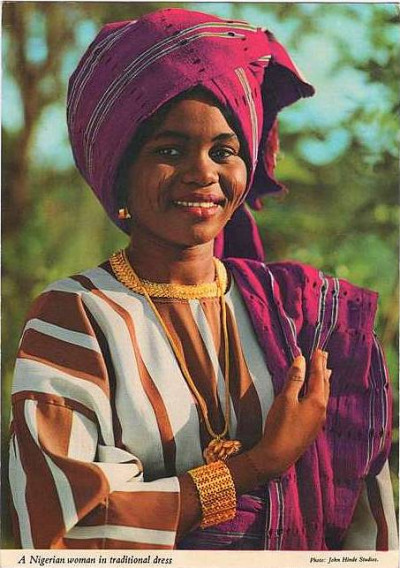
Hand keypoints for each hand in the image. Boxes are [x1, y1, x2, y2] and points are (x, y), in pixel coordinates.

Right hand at [249, 349, 330, 479]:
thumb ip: (295, 379)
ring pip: (323, 395)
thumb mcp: (285, 399)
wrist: (278, 455)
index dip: (317, 362)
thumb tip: (301, 360)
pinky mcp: (312, 427)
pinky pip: (320, 403)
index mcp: (317, 401)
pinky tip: (317, 393)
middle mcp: (321, 409)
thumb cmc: (280, 425)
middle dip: (323, 369)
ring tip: (326, 371)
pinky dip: (320, 392)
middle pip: (324, 384)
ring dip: (323, 381)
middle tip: (324, 356)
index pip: (318, 376)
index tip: (318, 350)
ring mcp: (318, 420)